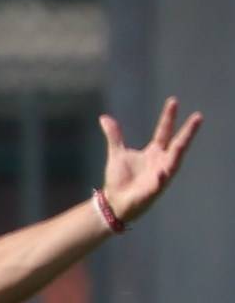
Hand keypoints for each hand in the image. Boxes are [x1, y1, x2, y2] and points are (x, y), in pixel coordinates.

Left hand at [101, 98, 203, 223]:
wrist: (115, 201)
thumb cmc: (120, 178)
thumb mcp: (117, 153)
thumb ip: (114, 135)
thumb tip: (104, 117)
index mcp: (154, 152)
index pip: (164, 131)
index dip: (168, 117)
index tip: (173, 101)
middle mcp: (162, 161)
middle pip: (178, 143)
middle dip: (187, 131)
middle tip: (198, 116)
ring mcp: (161, 176)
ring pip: (174, 162)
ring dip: (179, 152)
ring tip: (183, 141)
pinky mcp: (154, 190)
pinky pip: (160, 183)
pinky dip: (161, 178)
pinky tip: (162, 173)